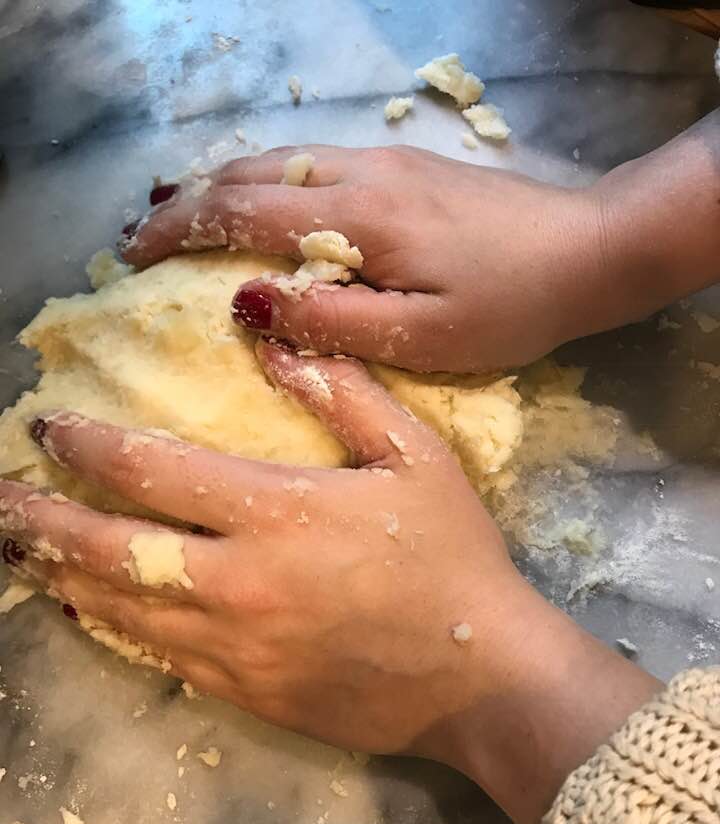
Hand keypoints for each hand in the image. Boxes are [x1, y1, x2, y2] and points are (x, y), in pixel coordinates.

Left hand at [0, 342, 660, 823]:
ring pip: (118, 608)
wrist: (482, 678)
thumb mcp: (415, 458)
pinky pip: (155, 656)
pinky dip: (110, 627)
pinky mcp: (243, 692)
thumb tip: (270, 335)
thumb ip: (343, 390)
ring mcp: (233, 645)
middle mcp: (237, 581)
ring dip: (60, 574)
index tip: (47, 428)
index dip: (88, 446)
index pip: (152, 470)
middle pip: (108, 548)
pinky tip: (84, 610)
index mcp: (277, 513)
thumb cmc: (454, 560)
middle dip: (39, 520)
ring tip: (19, 551)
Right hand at [120, 145, 612, 372]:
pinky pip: (311, 165)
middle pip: (250, 173)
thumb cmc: (511, 306)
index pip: (240, 212)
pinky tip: (259, 206)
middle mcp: (359, 173)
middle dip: (187, 201)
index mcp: (358, 217)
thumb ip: (332, 320)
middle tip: (141, 238)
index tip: (133, 257)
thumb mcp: (422, 336)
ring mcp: (382, 162)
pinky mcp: (402, 168)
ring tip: (181, 216)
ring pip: (279, 161)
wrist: (590, 250)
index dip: (179, 230)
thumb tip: (247, 304)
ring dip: (221, 186)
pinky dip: (264, 183)